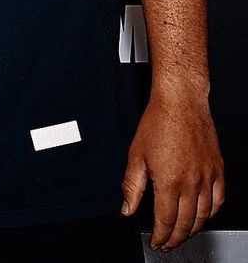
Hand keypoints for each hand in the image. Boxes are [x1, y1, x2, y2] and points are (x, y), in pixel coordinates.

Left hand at [122, 91, 224, 249]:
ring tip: (183, 233)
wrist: (181, 101)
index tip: (156, 242)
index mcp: (169, 181)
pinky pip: (219, 200)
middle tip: (168, 243)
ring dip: (192, 229)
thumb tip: (127, 208)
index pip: (166, 220)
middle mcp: (191, 182)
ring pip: (204, 215)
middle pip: (185, 222)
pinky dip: (211, 213)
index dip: (161, 236)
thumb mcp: (136, 154)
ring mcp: (207, 176)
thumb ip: (131, 185)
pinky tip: (204, 215)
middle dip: (176, 238)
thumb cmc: (158, 121)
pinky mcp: (218, 169)